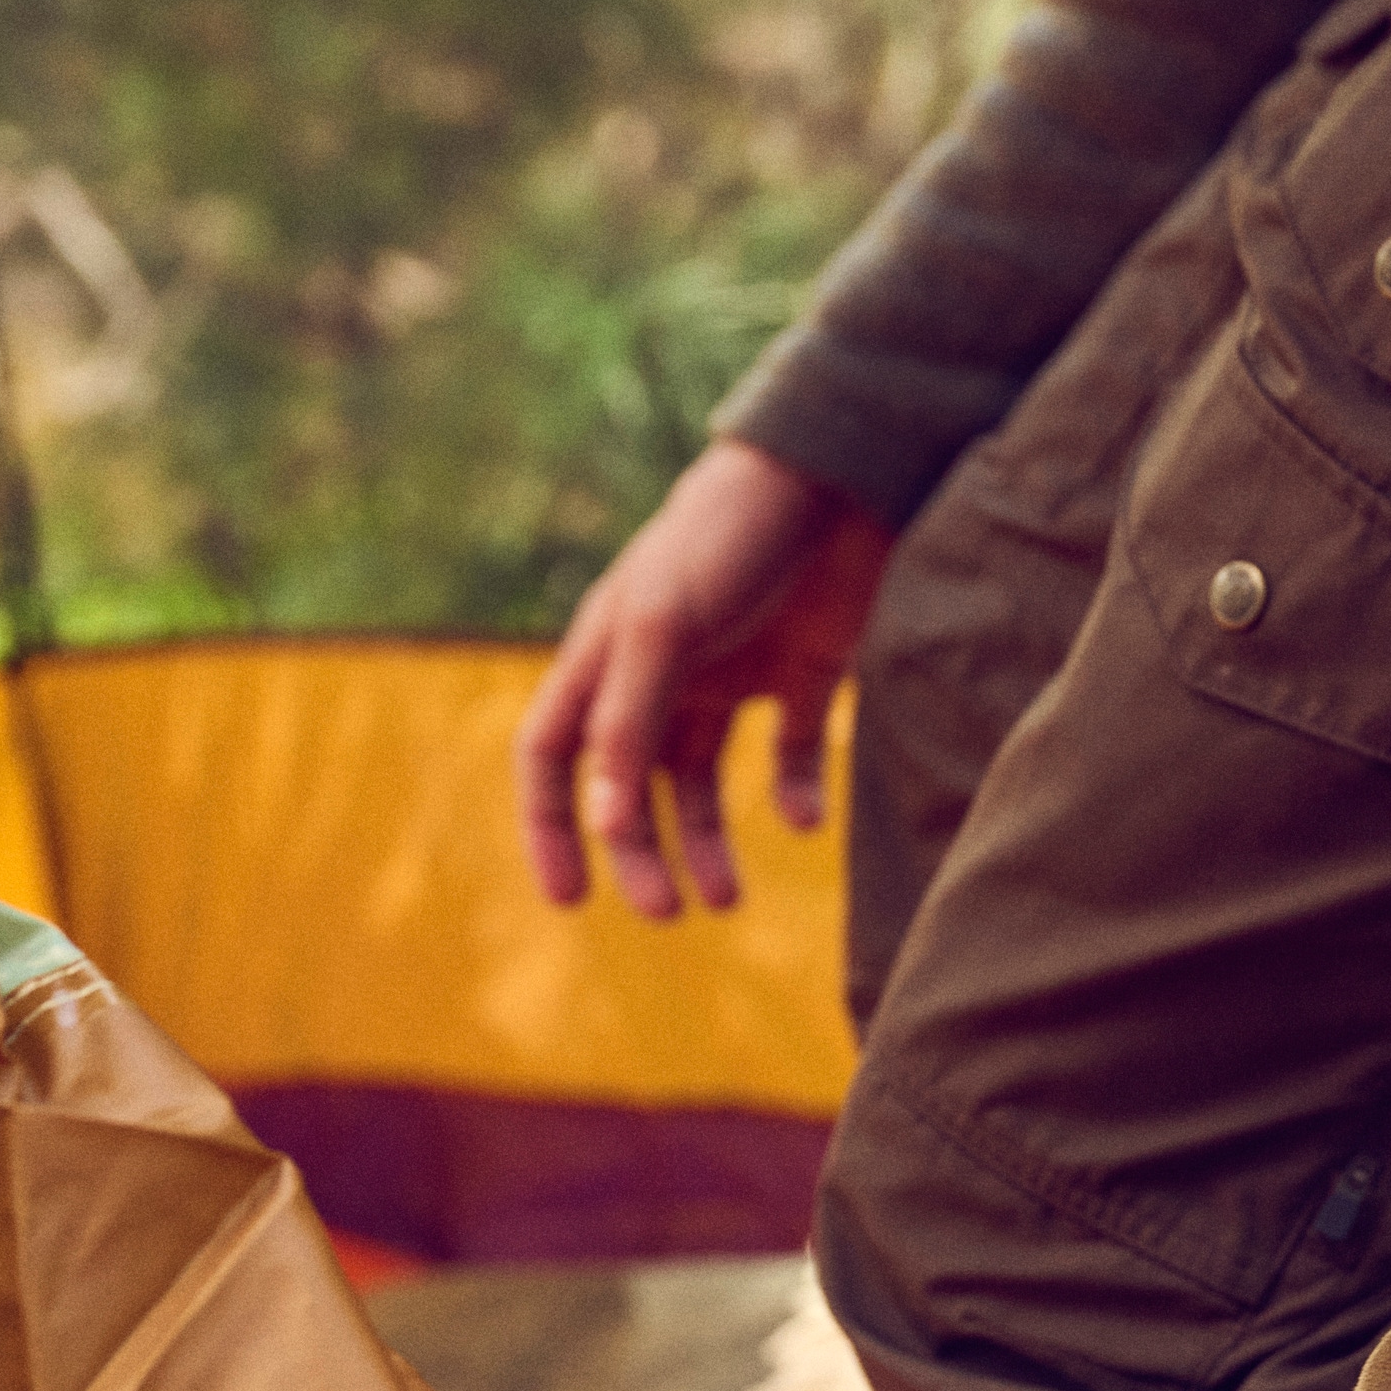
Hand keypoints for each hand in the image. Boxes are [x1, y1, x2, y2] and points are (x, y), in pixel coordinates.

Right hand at [514, 438, 890, 918]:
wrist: (839, 478)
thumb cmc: (729, 540)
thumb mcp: (664, 629)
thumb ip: (631, 724)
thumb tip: (606, 826)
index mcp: (607, 653)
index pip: (553, 754)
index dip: (551, 825)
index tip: (570, 898)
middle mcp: (661, 671)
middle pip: (631, 784)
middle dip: (642, 852)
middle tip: (669, 913)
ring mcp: (731, 673)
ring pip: (705, 780)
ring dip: (709, 842)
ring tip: (729, 899)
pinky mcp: (802, 671)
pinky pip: (787, 753)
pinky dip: (793, 793)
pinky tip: (804, 821)